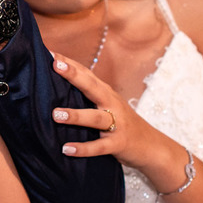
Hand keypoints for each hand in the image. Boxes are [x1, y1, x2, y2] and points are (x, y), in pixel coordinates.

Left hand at [46, 54, 170, 175]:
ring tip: (56, 114)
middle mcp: (112, 105)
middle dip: (74, 76)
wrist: (152, 146)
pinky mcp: (118, 144)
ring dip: (75, 115)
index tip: (50, 52)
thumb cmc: (122, 123)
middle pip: (92, 87)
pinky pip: (99, 147)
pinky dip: (83, 148)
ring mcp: (117, 124)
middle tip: (55, 65)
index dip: (70, 63)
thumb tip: (56, 88)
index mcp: (106, 94)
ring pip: (95, 118)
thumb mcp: (108, 105)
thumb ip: (88, 96)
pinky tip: (67, 149)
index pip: (87, 74)